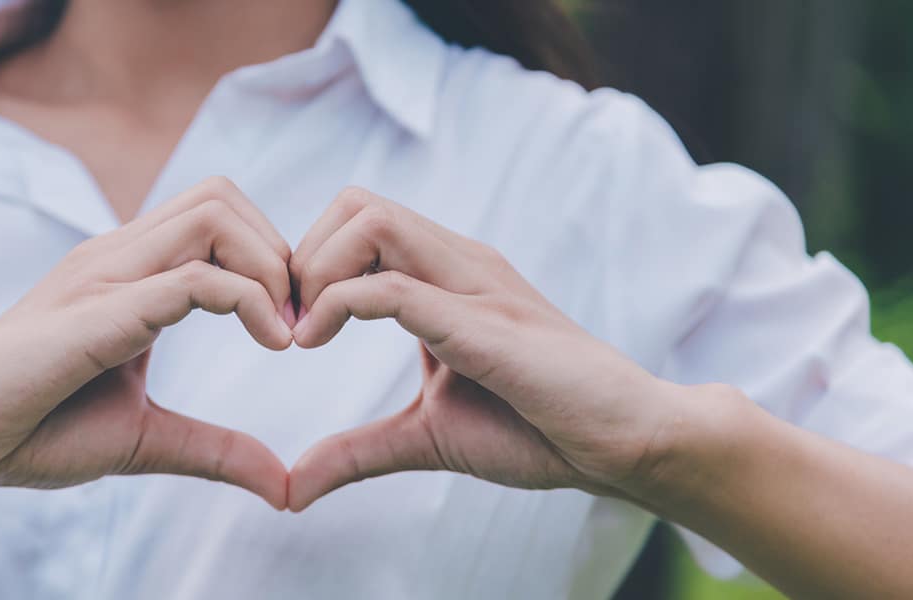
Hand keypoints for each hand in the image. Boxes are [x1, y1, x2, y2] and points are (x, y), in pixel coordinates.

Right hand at [0, 177, 292, 508]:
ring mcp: (104, 273)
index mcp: (128, 273)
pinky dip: (249, 299)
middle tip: (297, 321)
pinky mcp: (98, 309)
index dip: (271, 257)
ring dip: (270, 265)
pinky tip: (271, 343)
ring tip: (284, 332)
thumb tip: (282, 486)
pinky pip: (192, 276)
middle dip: (279, 249)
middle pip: (223, 194)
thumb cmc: (32, 430)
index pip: (217, 215)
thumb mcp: (146, 439)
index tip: (293, 327)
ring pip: (215, 213)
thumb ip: (215, 451)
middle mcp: (117, 257)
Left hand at [286, 188, 680, 510]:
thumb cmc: (536, 429)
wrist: (622, 445)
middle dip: (303, 254)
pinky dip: (339, 305)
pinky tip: (316, 343)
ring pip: (369, 220)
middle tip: (292, 323)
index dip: (308, 262)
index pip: (358, 220)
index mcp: (445, 275)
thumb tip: (292, 488)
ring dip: (316, 270)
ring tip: (304, 334)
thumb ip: (358, 451)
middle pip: (355, 201)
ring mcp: (474, 284)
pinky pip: (395, 287)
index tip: (290, 327)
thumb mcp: (426, 437)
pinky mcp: (484, 323)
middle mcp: (457, 263)